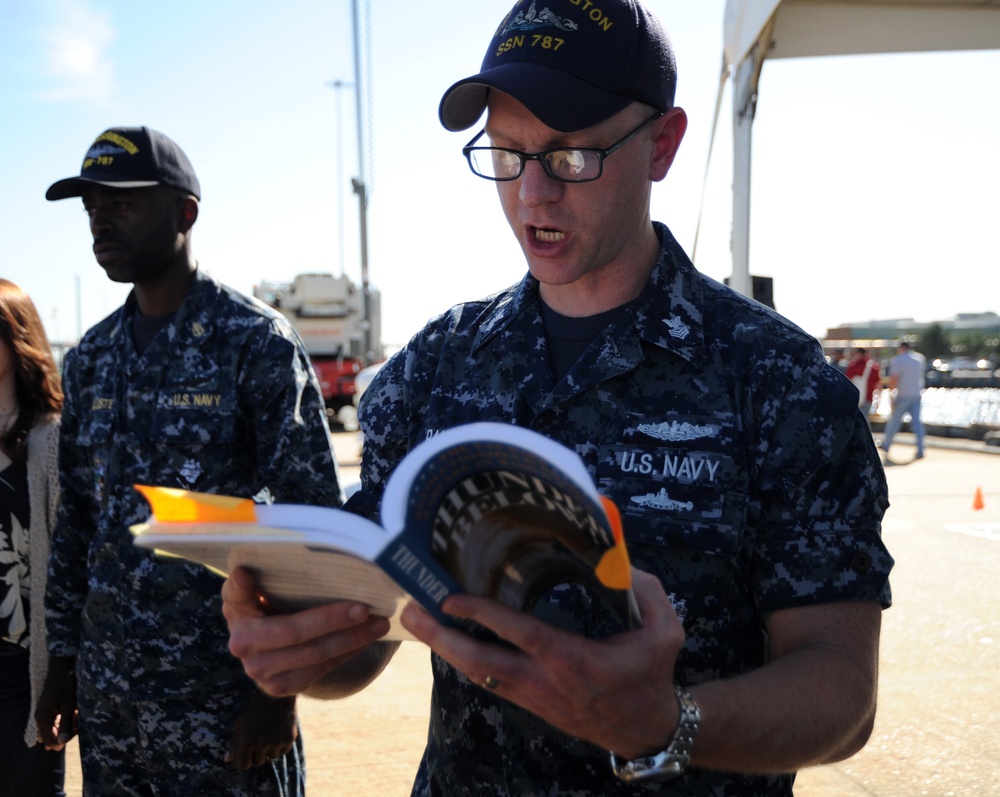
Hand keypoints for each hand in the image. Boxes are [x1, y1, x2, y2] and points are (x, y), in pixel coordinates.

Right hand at [34, 655, 77, 750]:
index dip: (65, 740)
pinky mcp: (49, 710)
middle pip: (53, 736)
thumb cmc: (66, 685)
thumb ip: (65, 724)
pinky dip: (67, 720)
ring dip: (68, 726)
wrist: (62, 669)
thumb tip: (62, 744)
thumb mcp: (69, 705)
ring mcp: (44, 714)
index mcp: (43, 718)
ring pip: (56, 729)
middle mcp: (40, 718)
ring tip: (78, 715)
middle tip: (79, 722)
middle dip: (68, 732)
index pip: (51, 741)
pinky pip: (57, 721)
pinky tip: (75, 713)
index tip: (77, 730)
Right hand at [222, 566, 392, 696]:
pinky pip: (319, 671)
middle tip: (365, 608)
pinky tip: (365, 640)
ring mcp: (259, 670)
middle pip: (293, 631)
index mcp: (236, 609)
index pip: (236, 595)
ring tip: (379, 623)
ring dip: (351, 639)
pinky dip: (347, 653)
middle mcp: (241, 643)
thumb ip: (264, 576)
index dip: (240, 588)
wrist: (275, 645)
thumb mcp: (267, 587)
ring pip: (313, 655)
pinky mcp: (278, 688)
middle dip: (333, 619)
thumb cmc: (274, 604)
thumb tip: (244, 571)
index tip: (246, 574)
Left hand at [225, 691, 296, 769]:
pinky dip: (280, 746)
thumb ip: (234, 743)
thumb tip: (227, 760)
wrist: (277, 695)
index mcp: (247, 741)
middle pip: (257, 763)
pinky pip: (283, 751)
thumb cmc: (255, 708)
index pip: (243, 765)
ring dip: (269, 750)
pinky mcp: (289, 739)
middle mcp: (262, 744)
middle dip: (256, 755)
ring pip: (271, 758)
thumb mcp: (240, 723)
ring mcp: (277, 742)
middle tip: (258, 740)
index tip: (246, 753)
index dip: (244, 760)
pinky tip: (278, 732)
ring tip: (268, 734)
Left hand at [401, 568, 685, 758]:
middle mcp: (543, 681)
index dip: (481, 615)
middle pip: (478, 664)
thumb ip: (646, 591)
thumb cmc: (652, 676)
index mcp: (571, 661)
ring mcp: (531, 696)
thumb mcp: (665, 631)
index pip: (517, 634)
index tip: (450, 597)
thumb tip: (621, 561)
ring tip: (418, 621)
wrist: (646, 730)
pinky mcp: (529, 703)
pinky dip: (464, 659)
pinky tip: (448, 640)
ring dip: (445, 649)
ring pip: (477, 675)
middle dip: (441, 638)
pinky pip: (488, 680)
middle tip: (412, 612)